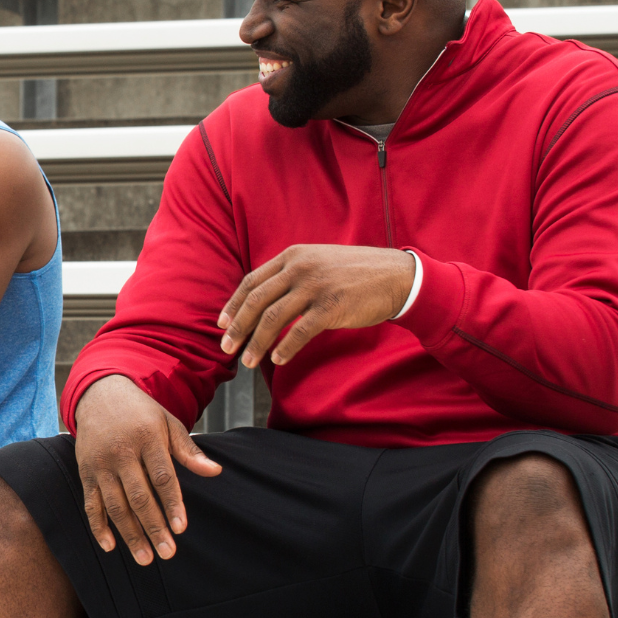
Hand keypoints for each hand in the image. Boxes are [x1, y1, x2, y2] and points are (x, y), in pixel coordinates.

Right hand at [73, 374, 221, 565]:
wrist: (100, 394)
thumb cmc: (141, 413)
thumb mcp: (168, 423)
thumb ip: (188, 450)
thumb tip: (215, 471)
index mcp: (146, 438)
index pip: (162, 476)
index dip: (172, 503)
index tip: (181, 528)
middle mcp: (121, 452)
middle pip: (138, 496)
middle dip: (153, 527)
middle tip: (167, 553)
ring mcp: (100, 464)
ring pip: (115, 505)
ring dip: (130, 534)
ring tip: (145, 558)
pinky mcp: (85, 471)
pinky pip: (91, 503)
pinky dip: (98, 526)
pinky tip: (110, 546)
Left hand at [219, 244, 414, 368]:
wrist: (395, 277)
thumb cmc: (354, 274)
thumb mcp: (317, 261)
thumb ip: (291, 274)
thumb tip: (262, 298)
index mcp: (292, 256)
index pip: (251, 282)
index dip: (234, 305)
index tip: (222, 324)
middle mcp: (300, 268)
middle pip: (257, 301)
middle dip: (238, 327)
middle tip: (226, 348)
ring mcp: (315, 287)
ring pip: (273, 319)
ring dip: (257, 343)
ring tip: (247, 361)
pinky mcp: (332, 307)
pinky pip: (299, 332)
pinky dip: (285, 348)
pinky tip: (278, 360)